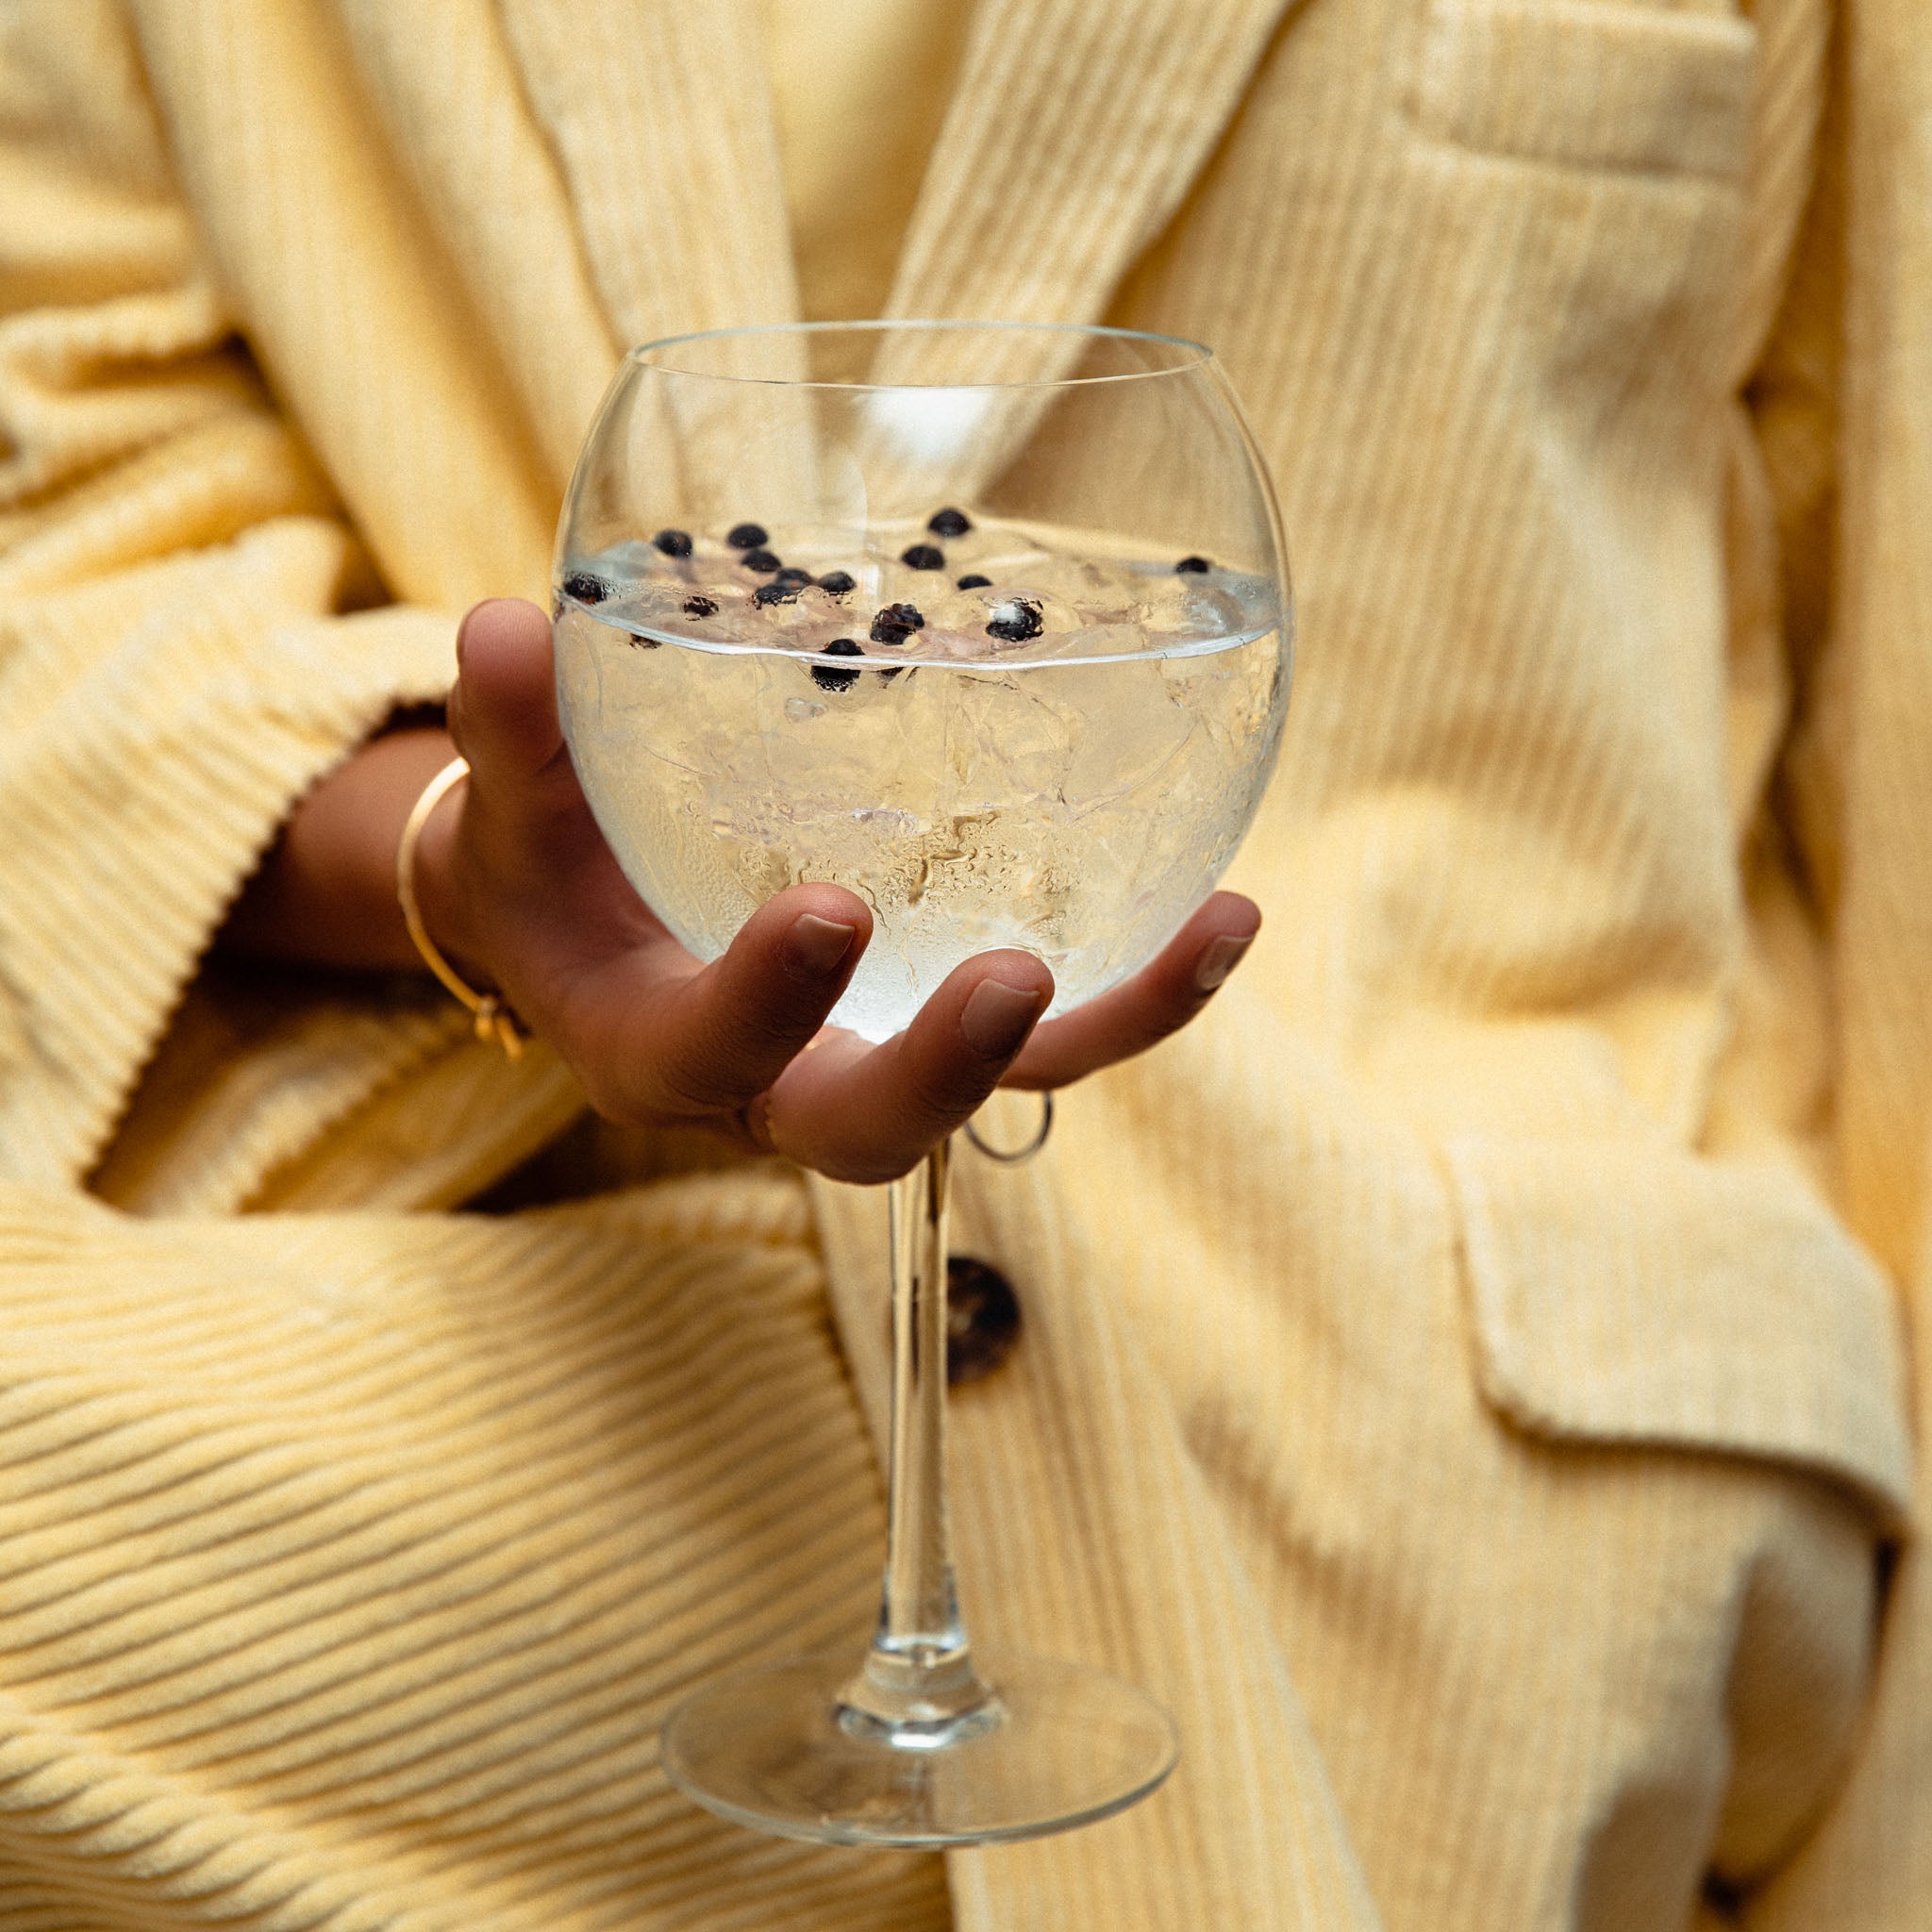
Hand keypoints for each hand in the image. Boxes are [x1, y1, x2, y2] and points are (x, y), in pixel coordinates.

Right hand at [229, 597, 1259, 1182]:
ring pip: (1002, 1090)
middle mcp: (774, 1087)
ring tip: (1215, 930)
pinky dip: (1139, 985)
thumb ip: (512, 733)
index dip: (766, 1005)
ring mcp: (873, 1059)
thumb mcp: (507, 805)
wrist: (591, 924)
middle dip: (946, 1070)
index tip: (824, 912)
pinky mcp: (942, 1019)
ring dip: (1105, 1024)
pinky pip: (1055, 1030)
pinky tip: (1226, 913)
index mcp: (653, 1050)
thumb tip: (500, 625)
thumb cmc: (545, 863)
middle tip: (1016, 977)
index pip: (708, 1055)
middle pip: (872, 1129)